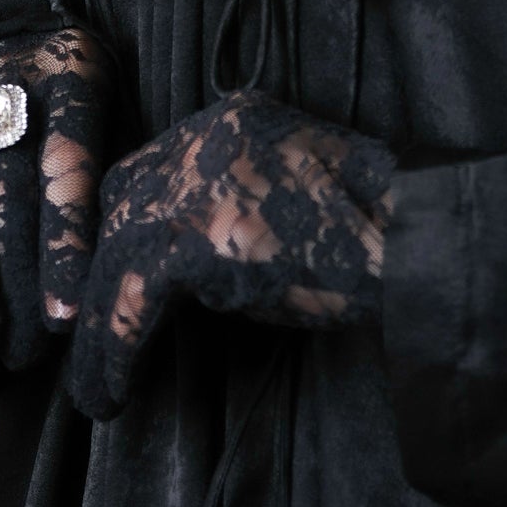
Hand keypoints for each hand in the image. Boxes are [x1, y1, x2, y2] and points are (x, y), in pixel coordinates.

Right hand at [0, 24, 107, 382]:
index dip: (65, 237)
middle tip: (25, 350)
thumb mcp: (111, 123)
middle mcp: (2, 80)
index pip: (70, 154)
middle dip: (14, 273)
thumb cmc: (72, 115)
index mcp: (71, 73)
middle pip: (6, 181)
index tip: (65, 315)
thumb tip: (94, 284)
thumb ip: (105, 186)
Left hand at [69, 88, 397, 419]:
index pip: (152, 167)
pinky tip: (112, 389)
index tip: (114, 284)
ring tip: (94, 387)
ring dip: (99, 325)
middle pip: (122, 201)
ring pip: (118, 254)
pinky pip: (131, 297)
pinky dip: (115, 347)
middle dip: (101, 271)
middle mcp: (206, 135)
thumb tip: (185, 266)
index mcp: (234, 118)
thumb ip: (238, 201)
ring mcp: (197, 180)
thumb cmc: (375, 232)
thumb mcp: (296, 192)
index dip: (128, 229)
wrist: (414, 242)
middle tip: (92, 334)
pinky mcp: (196, 233)